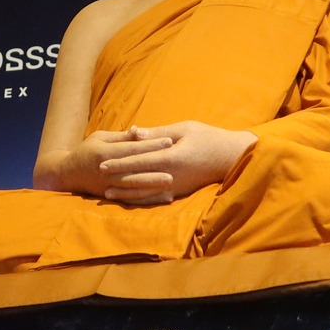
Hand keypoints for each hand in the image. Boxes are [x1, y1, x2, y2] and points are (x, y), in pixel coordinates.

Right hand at [51, 128, 173, 198]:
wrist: (68, 174)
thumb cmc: (87, 151)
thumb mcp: (101, 138)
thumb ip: (122, 137)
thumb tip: (140, 130)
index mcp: (104, 153)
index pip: (132, 149)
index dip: (151, 145)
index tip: (169, 141)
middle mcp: (106, 171)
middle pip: (134, 170)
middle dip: (155, 168)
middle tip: (175, 166)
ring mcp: (108, 186)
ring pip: (134, 186)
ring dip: (153, 186)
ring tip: (171, 184)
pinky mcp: (111, 196)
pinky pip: (132, 199)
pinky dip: (149, 199)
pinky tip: (164, 198)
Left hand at [98, 121, 256, 204]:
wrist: (232, 158)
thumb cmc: (208, 138)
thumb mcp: (184, 129)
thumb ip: (158, 133)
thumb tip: (134, 132)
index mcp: (172, 157)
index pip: (138, 161)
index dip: (119, 163)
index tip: (101, 164)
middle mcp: (172, 175)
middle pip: (138, 179)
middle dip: (117, 179)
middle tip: (97, 180)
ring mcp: (176, 187)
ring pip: (145, 193)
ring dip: (125, 193)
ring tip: (108, 193)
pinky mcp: (180, 192)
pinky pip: (156, 199)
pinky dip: (140, 200)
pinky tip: (129, 200)